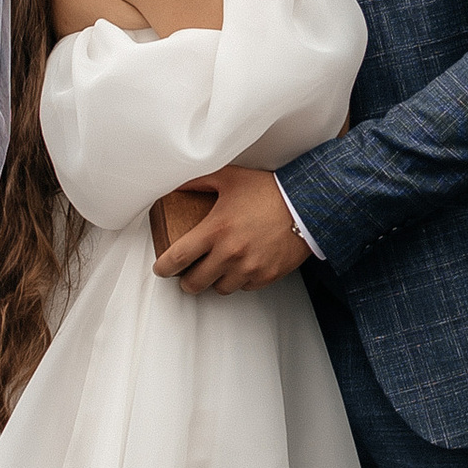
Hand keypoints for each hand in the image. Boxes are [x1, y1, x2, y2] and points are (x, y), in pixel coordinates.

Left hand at [154, 164, 312, 291]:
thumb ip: (199, 182)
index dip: (164, 267)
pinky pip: (244, 288)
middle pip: (194, 283)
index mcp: (216, 229)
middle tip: (188, 274)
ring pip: (220, 289)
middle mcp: (230, 253)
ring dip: (215, 281)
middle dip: (186, 281)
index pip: (178, 257)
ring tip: (217, 268)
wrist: (306, 205)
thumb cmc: (268, 191)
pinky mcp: (266, 276)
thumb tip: (175, 186)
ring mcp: (249, 268)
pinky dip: (240, 280)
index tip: (161, 269)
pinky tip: (241, 266)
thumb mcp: (230, 178)